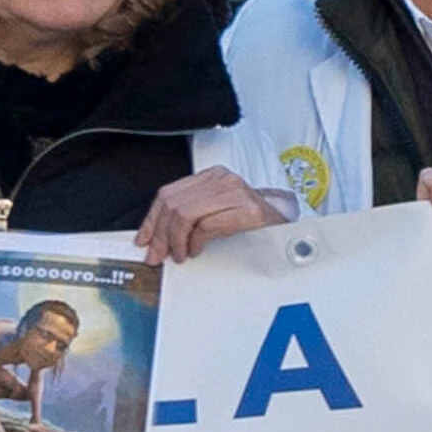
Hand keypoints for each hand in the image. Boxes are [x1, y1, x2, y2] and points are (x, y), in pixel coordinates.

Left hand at [147, 170, 285, 265]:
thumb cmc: (251, 222)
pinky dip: (196, 242)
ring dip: (177, 241)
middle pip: (174, 204)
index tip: (145, 240)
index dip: (152, 220)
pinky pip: (207, 226)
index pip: (168, 193)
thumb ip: (189, 216)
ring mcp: (236, 193)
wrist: (287, 226)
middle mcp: (222, 180)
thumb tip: (157, 237)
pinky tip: (197, 250)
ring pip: (186, 214)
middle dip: (161, 235)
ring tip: (180, 254)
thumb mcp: (216, 211)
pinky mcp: (247, 211)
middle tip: (159, 254)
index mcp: (211, 177)